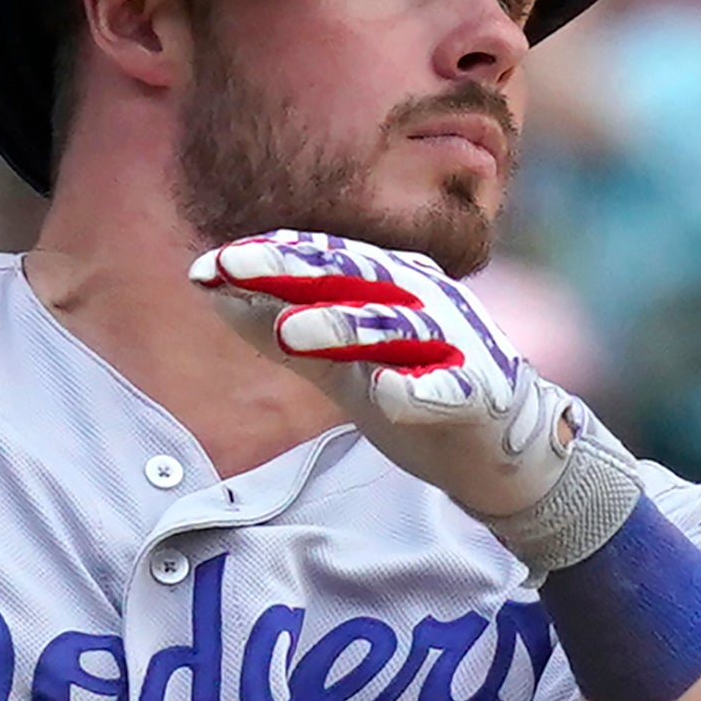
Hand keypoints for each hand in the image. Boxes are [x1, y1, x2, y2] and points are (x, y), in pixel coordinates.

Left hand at [189, 231, 611, 533]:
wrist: (494, 444)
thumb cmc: (409, 385)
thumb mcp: (332, 358)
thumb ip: (276, 324)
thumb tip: (209, 286)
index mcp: (389, 285)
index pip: (324, 258)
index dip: (266, 257)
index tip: (205, 265)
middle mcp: (423, 301)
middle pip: (357, 277)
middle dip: (293, 270)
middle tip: (235, 266)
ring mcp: (454, 345)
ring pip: (397, 328)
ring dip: (344, 325)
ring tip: (292, 331)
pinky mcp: (479, 394)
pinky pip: (448, 391)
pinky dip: (421, 391)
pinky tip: (392, 395)